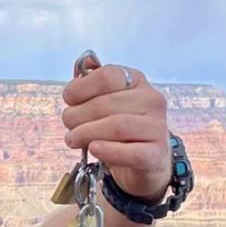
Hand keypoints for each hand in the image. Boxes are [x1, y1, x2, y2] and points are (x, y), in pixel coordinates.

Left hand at [61, 64, 170, 200]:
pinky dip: (108, 151)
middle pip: (104, 104)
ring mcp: (156, 127)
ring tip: (73, 139)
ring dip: (86, 134)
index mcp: (136, 82)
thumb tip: (84, 64)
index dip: (80, 89)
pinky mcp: (155, 154)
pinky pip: (131, 152)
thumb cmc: (120, 131)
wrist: (144, 163)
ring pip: (116, 126)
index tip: (69, 101)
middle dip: (77, 117)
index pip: (106, 76)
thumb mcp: (106, 104)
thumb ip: (92, 85)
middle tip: (69, 127)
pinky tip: (95, 149)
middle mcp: (151, 100)